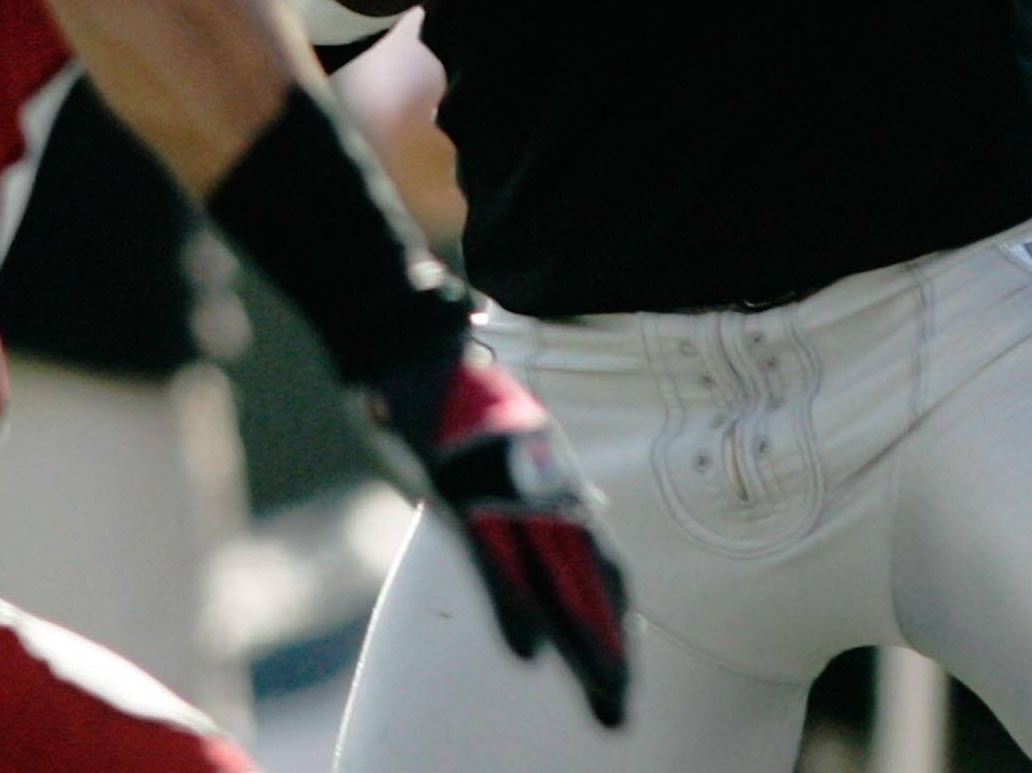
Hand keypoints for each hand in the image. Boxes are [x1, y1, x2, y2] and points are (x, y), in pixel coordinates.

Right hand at [373, 343, 630, 728]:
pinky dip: (511, 606)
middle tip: (619, 699)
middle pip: (585, 575)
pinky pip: (493, 558)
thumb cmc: (442, 381)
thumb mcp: (491, 432)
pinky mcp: (463, 487)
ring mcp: (504, 483)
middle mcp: (537, 480)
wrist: (409, 331)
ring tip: (601, 689)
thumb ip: (515, 472)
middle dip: (603, 642)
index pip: (592, 551)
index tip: (621, 647)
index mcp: (544, 472)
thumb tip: (557, 500)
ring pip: (554, 575)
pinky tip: (527, 650)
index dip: (609, 603)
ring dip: (577, 638)